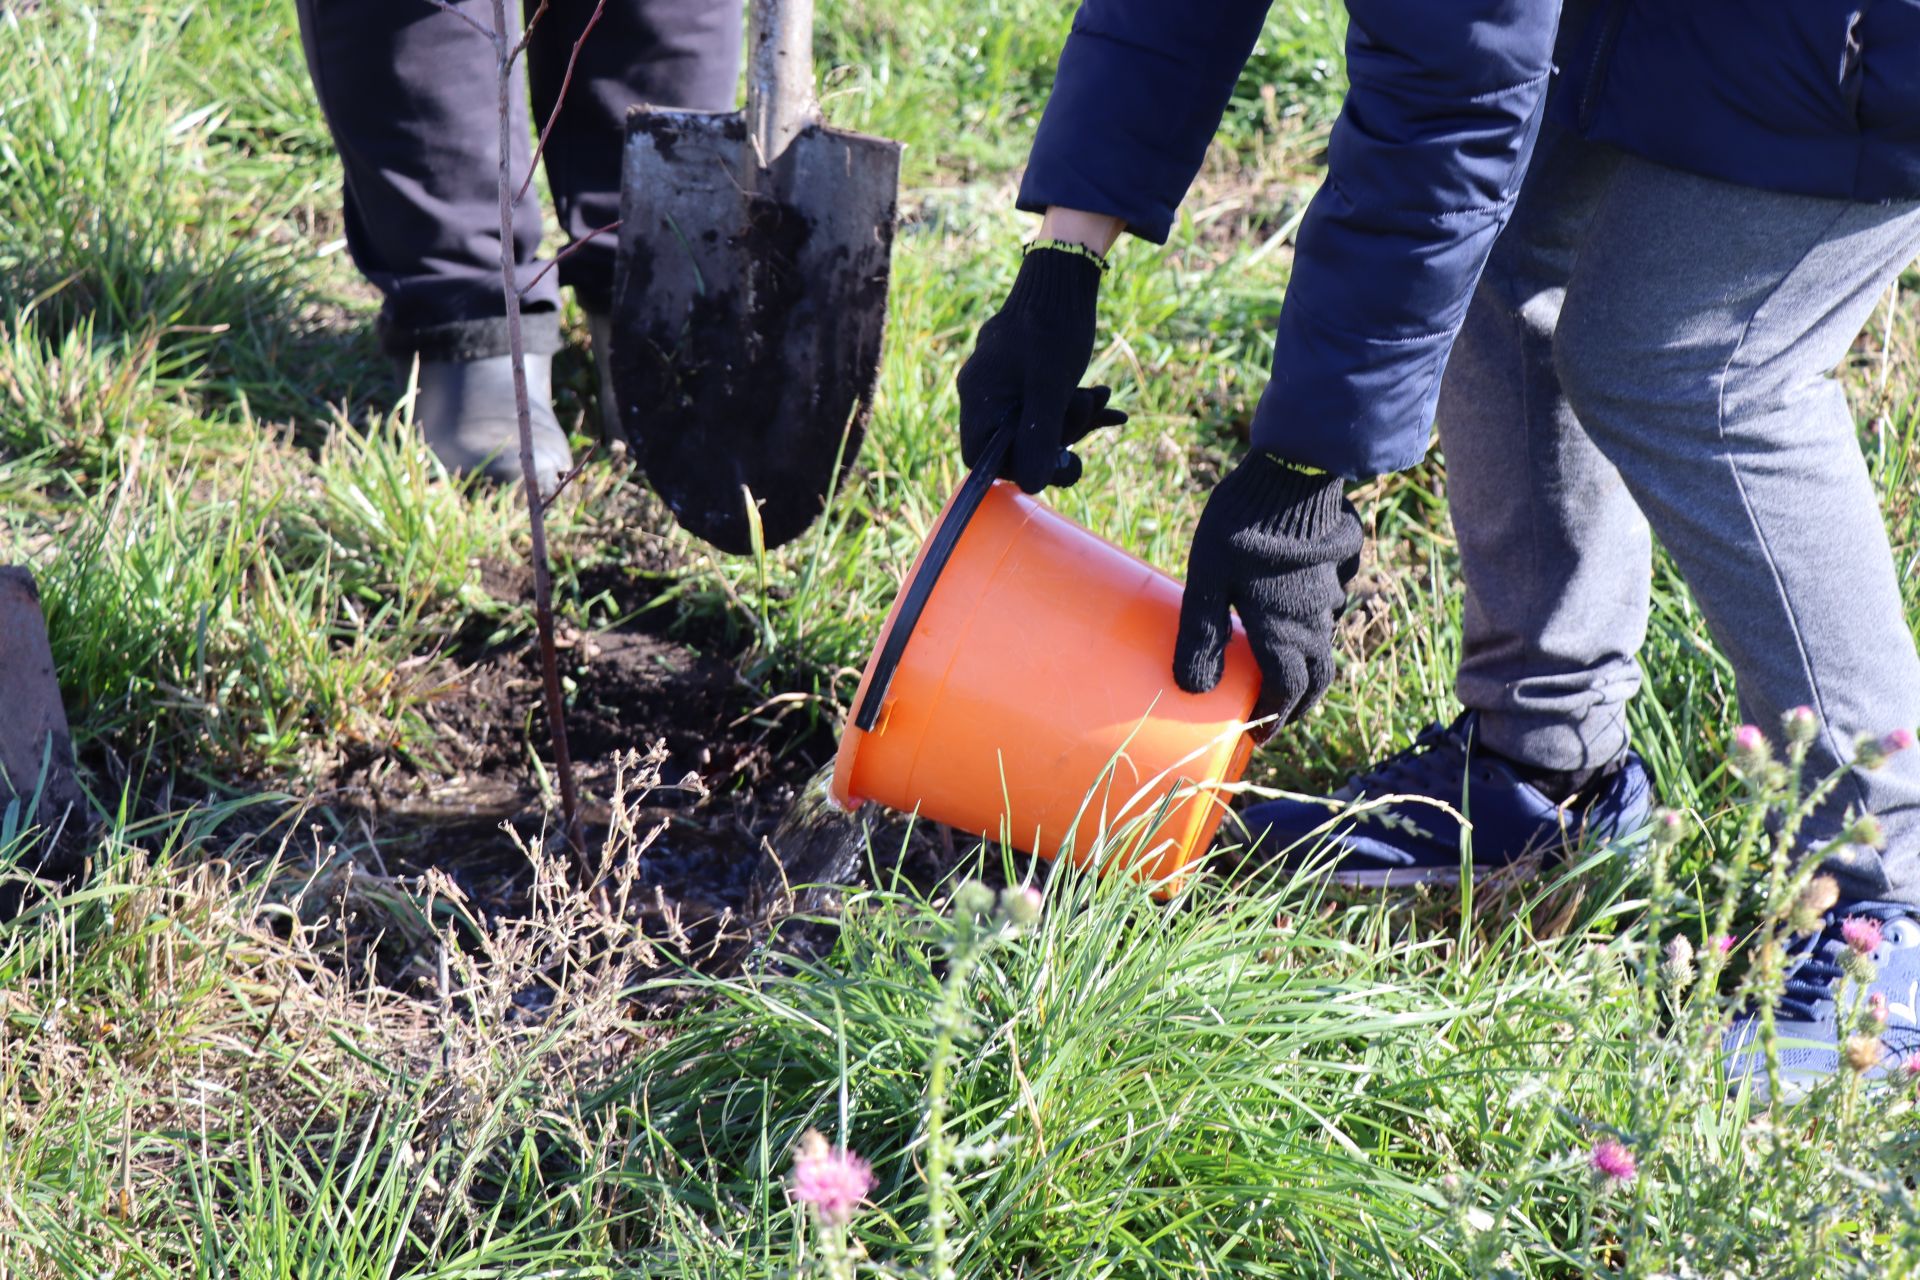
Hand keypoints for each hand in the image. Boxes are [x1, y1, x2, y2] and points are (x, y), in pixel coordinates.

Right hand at [956, 246, 1126, 491]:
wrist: (1066, 276)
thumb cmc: (1055, 328)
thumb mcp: (1051, 389)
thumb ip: (1039, 438)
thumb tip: (1032, 485)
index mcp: (979, 397)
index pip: (981, 456)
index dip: (1016, 467)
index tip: (1052, 460)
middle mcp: (985, 393)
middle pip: (1015, 443)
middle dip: (1060, 436)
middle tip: (1089, 410)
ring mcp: (1005, 384)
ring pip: (1037, 424)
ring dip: (1075, 419)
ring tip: (1102, 394)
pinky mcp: (1026, 376)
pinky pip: (1047, 405)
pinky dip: (1076, 405)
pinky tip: (1109, 402)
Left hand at [1174, 453, 1363, 725]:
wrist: (1293, 473)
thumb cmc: (1242, 528)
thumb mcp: (1207, 581)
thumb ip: (1200, 635)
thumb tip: (1192, 690)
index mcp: (1285, 633)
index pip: (1288, 693)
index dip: (1274, 719)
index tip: (1258, 735)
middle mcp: (1314, 621)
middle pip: (1317, 677)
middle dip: (1298, 702)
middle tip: (1276, 714)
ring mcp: (1329, 593)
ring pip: (1324, 642)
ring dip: (1306, 664)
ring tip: (1281, 669)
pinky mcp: (1333, 566)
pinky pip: (1328, 610)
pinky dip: (1313, 628)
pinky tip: (1294, 615)